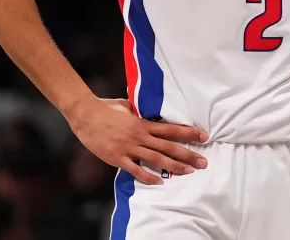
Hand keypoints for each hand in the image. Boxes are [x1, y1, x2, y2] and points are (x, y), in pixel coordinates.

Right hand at [65, 96, 207, 185]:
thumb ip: (137, 110)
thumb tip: (143, 108)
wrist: (86, 114)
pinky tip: (160, 182)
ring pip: (156, 159)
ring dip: (174, 166)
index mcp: (143, 123)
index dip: (189, 133)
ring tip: (189, 172)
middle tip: (203, 162)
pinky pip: (136, 170)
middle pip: (169, 146)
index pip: (171, 129)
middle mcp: (140, 136)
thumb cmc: (105, 107)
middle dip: (188, 154)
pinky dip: (148, 177)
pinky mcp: (118, 158)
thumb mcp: (126, 105)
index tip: (203, 136)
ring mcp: (130, 148)